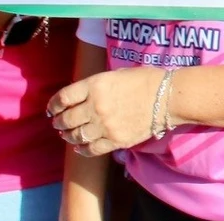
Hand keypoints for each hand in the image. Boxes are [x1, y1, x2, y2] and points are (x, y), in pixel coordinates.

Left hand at [48, 65, 165, 156]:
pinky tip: (80, 146)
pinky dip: (81, 149)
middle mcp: (96, 106)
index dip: (54, 105)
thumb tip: (78, 98)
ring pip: (75, 136)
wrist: (170, 97)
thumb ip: (95, 86)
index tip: (53, 110)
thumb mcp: (117, 75)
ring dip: (68, 136)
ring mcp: (104, 125)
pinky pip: (90, 149)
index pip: (62, 98)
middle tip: (60, 123)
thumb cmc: (146, 81)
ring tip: (68, 134)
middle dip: (60, 122)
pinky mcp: (115, 140)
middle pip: (66, 119)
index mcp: (95, 85)